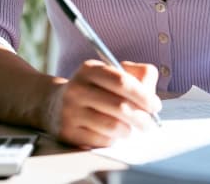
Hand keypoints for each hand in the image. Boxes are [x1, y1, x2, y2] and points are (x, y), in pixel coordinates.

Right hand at [45, 60, 161, 147]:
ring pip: (113, 126)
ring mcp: (70, 112)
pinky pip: (102, 140)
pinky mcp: (68, 133)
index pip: (122, 82)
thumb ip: (138, 76)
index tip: (155, 106)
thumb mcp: (112, 73)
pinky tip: (112, 134)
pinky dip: (113, 139)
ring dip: (128, 130)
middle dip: (142, 118)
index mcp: (90, 69)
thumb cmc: (95, 89)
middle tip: (149, 123)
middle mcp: (77, 89)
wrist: (54, 105)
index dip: (144, 95)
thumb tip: (151, 94)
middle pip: (120, 106)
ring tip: (129, 128)